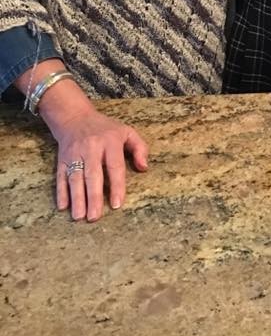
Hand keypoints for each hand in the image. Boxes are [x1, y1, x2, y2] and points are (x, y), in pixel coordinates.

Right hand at [16, 61, 149, 220]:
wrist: (75, 117)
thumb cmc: (105, 129)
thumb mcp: (127, 132)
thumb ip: (139, 148)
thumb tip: (144, 168)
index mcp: (110, 142)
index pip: (114, 166)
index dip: (116, 186)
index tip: (117, 204)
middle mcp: (91, 148)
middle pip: (93, 175)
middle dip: (93, 197)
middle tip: (95, 217)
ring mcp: (75, 154)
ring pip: (75, 178)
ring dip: (77, 198)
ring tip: (79, 216)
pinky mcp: (62, 159)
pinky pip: (61, 176)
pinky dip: (61, 192)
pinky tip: (63, 206)